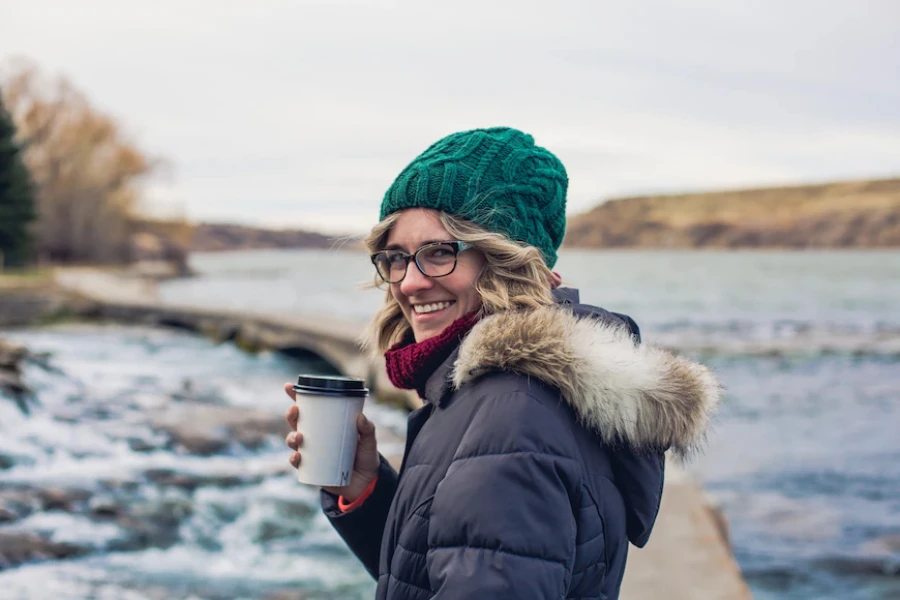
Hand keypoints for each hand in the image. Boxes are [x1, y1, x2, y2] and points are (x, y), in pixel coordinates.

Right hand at [283, 383, 379, 500]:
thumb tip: (360, 417)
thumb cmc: (366, 457)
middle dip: (291, 415)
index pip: (310, 408)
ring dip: (291, 437)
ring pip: (293, 441)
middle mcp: (316, 437)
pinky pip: (297, 463)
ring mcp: (312, 452)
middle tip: (295, 411)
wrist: (366, 484)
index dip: (297, 396)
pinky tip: (297, 457)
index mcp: (327, 424)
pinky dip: (294, 459)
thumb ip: (368, 429)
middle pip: (297, 422)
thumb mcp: (370, 441)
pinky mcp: (311, 468)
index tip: (289, 386)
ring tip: (299, 437)